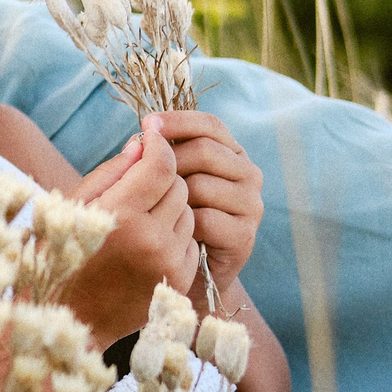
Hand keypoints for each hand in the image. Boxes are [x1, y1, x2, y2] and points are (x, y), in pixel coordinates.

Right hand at [62, 115, 201, 345]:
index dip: (159, 145)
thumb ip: (110, 173)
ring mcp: (167, 262)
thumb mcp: (71, 208)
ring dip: (168, 208)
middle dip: (160, 179)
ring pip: (187, 212)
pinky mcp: (178, 280)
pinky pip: (189, 241)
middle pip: (178, 186)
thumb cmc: (58, 255)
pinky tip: (144, 245)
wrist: (66, 318)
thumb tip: (141, 145)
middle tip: (136, 186)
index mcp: (119, 215)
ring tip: (138, 220)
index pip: (161, 165)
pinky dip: (172, 236)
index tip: (151, 137)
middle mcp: (149, 238)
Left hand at [151, 108, 263, 298]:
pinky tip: (172, 231)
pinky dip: (181, 224)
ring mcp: (251, 204)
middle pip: (204, 151)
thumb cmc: (169, 217)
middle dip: (167, 162)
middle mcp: (248, 174)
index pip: (210, 125)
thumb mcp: (162, 181)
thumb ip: (157, 157)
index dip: (178, 120)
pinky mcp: (245, 235)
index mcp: (230, 153)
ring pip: (201, 185)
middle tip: (143, 179)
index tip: (146, 123)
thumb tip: (139, 138)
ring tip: (158, 211)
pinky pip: (204, 218)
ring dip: (171, 197)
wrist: (186, 271)